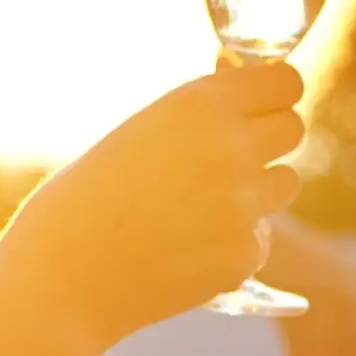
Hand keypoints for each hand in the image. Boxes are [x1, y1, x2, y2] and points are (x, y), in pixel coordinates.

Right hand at [0, 60, 306, 353]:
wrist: (61, 276)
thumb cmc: (86, 198)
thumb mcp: (139, 132)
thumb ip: (196, 113)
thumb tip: (237, 78)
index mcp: (200, 104)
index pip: (285, 81)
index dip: (272, 95)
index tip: (259, 107)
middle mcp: (231, 147)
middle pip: (293, 127)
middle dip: (269, 140)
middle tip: (232, 158)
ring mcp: (243, 204)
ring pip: (285, 183)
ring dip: (257, 192)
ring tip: (198, 207)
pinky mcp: (246, 254)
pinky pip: (260, 238)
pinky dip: (233, 244)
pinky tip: (184, 251)